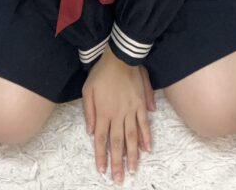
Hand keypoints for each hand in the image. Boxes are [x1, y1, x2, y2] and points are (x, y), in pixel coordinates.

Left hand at [82, 45, 153, 182]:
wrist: (120, 58)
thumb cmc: (101, 73)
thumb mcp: (87, 90)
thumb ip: (89, 112)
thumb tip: (91, 131)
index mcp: (103, 112)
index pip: (101, 139)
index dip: (101, 156)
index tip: (102, 170)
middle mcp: (117, 114)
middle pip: (117, 143)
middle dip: (117, 163)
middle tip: (119, 179)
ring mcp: (131, 110)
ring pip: (132, 137)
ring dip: (133, 155)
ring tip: (134, 170)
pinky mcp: (141, 105)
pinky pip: (144, 124)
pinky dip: (146, 137)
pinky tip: (147, 149)